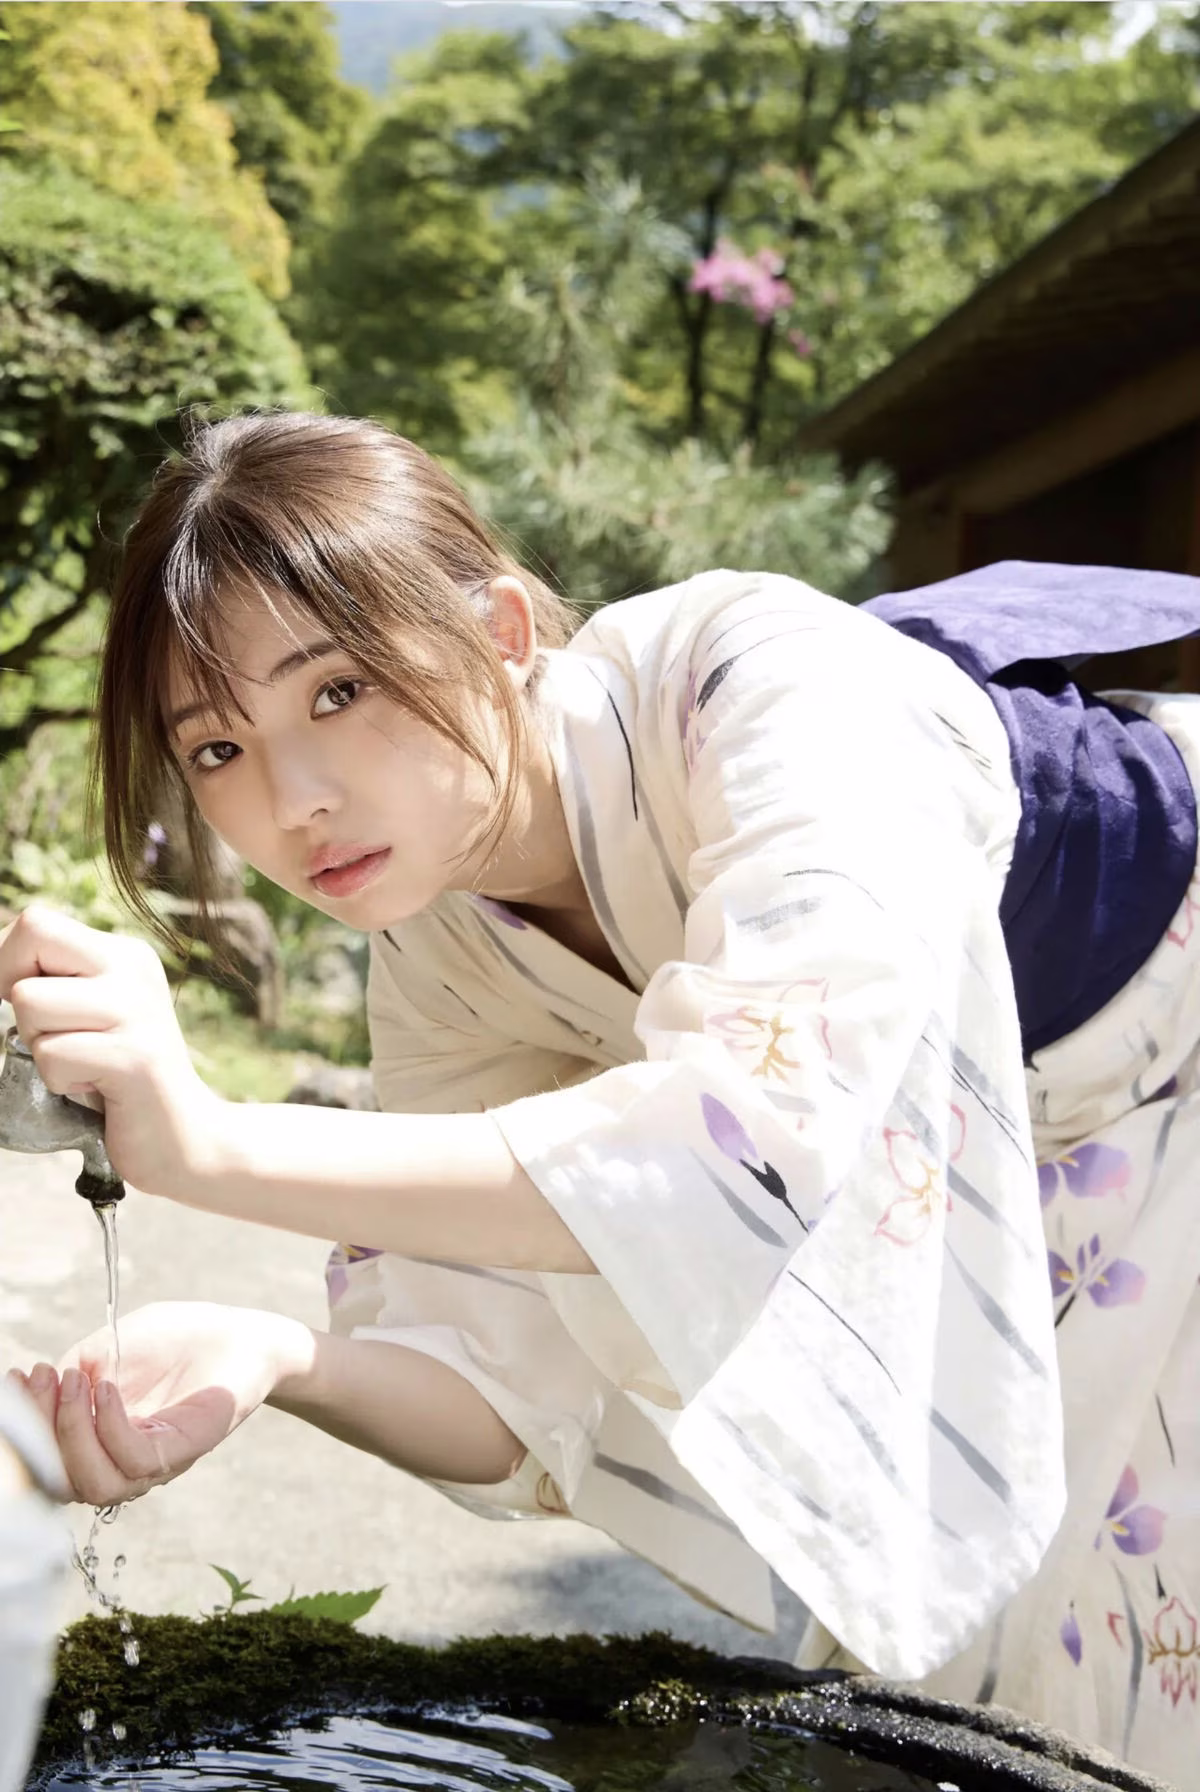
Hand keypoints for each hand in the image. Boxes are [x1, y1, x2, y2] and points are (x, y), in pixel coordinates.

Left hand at [0, 904, 224, 1199]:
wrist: (183, 1138)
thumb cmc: (117, 1082)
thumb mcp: (88, 1015)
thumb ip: (53, 985)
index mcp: (123, 955)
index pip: (35, 922)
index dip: (7, 963)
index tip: (28, 1006)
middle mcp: (133, 970)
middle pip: (31, 941)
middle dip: (21, 998)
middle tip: (60, 1036)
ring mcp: (137, 1011)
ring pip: (30, 1003)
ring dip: (41, 1049)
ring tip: (84, 1066)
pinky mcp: (134, 1057)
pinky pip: (51, 1055)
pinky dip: (60, 1082)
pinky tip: (100, 1090)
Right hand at [6, 1301, 300, 1505]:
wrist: (240, 1333)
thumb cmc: (177, 1341)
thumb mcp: (112, 1348)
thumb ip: (75, 1372)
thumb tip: (40, 1389)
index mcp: (101, 1445)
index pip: (49, 1463)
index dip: (24, 1431)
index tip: (17, 1379)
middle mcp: (124, 1464)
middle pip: (62, 1484)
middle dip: (39, 1432)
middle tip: (42, 1376)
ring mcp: (156, 1462)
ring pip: (95, 1484)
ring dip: (71, 1432)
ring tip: (73, 1380)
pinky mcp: (186, 1448)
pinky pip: (135, 1460)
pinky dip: (109, 1427)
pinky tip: (106, 1387)